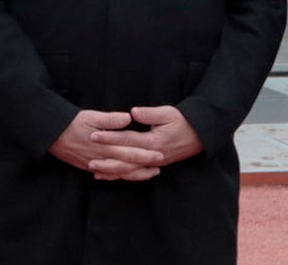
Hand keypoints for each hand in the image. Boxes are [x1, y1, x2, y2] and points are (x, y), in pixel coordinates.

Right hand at [48, 109, 152, 177]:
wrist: (52, 135)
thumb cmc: (72, 123)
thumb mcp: (91, 116)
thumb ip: (110, 119)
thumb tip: (129, 118)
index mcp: (105, 145)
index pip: (130, 151)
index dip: (146, 154)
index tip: (159, 154)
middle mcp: (102, 158)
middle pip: (127, 165)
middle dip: (144, 166)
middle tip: (160, 166)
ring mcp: (95, 165)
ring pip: (119, 172)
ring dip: (135, 174)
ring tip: (149, 173)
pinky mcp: (89, 167)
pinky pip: (108, 175)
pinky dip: (119, 176)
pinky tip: (125, 175)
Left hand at [87, 105, 206, 180]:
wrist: (199, 137)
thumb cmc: (183, 122)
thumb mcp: (168, 113)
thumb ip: (150, 114)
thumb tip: (132, 112)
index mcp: (153, 141)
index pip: (127, 139)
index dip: (110, 137)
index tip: (94, 135)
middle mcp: (152, 156)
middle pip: (125, 159)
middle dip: (105, 157)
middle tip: (87, 155)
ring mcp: (152, 163)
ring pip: (128, 170)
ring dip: (110, 170)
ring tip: (93, 169)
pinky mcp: (153, 166)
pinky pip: (134, 173)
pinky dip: (120, 175)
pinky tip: (107, 175)